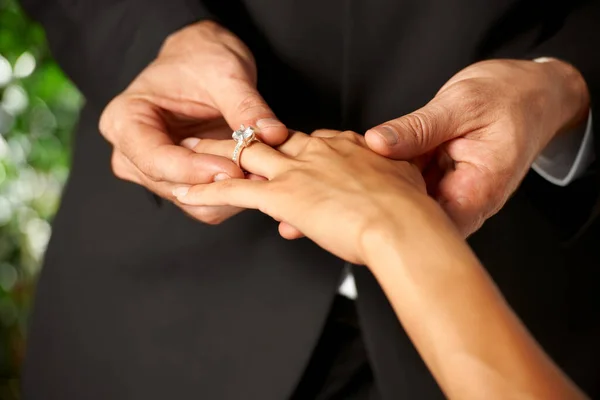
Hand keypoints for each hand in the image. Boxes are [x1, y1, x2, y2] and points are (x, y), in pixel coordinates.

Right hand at [99, 21, 287, 223]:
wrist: (202, 60)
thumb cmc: (202, 58)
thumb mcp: (225, 73)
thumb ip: (245, 105)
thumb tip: (272, 134)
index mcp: (125, 120)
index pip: (156, 159)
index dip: (196, 170)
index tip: (234, 168)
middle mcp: (131, 154)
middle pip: (173, 186)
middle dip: (218, 184)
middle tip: (259, 173)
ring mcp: (154, 173)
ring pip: (192, 202)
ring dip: (229, 192)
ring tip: (262, 171)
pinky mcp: (179, 182)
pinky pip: (206, 202)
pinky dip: (233, 194)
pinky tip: (255, 175)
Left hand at [173, 130, 429, 264]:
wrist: (404, 226)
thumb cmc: (411, 213)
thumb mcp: (402, 185)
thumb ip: (386, 180)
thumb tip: (382, 188)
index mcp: (347, 146)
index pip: (310, 141)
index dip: (294, 150)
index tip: (286, 155)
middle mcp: (318, 151)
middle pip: (272, 139)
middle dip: (247, 139)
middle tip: (226, 136)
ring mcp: (297, 171)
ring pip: (246, 155)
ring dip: (217, 155)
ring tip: (190, 152)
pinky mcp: (282, 196)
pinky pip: (234, 190)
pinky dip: (207, 190)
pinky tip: (187, 191)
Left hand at [365, 59, 589, 235]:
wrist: (533, 92)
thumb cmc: (509, 96)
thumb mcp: (460, 103)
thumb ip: (418, 127)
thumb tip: (377, 143)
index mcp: (479, 188)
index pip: (435, 227)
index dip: (399, 221)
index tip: (370, 202)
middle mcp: (468, 199)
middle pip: (419, 219)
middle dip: (386, 203)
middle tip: (360, 180)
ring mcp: (454, 192)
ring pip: (412, 202)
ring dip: (389, 186)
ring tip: (367, 169)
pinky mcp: (442, 180)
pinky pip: (413, 184)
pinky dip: (397, 172)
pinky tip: (381, 160)